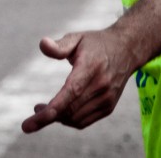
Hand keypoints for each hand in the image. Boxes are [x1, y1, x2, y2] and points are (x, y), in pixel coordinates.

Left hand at [20, 28, 136, 133]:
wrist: (126, 50)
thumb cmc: (96, 43)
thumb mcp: (77, 38)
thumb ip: (59, 45)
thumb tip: (42, 44)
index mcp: (91, 67)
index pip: (71, 92)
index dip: (52, 109)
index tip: (33, 119)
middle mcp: (101, 86)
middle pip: (70, 110)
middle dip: (47, 116)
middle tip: (34, 110)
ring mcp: (106, 99)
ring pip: (75, 119)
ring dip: (57, 118)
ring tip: (43, 110)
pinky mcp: (108, 107)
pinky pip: (83, 121)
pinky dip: (68, 120)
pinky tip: (60, 111)